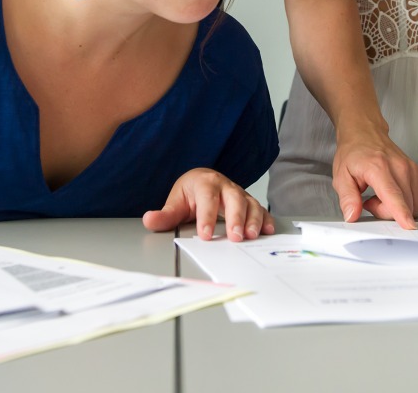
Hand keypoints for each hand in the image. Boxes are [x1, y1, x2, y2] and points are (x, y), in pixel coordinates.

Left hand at [142, 169, 274, 240]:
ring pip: (250, 203)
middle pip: (233, 199)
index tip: (205, 235)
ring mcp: (239, 193)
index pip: (207, 198)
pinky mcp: (249, 202)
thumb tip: (149, 219)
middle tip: (235, 237)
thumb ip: (164, 215)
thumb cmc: (191, 193)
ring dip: (253, 220)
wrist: (203, 180)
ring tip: (252, 236)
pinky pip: (260, 209)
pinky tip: (268, 231)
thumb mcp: (176, 202)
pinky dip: (266, 219)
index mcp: (205, 183)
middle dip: (235, 218)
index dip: (207, 216)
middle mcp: (225, 186)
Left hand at [332, 125, 417, 228]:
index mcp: (378, 167)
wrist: (364, 132)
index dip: (401, 213)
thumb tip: (352, 215)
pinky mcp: (417, 173)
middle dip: (387, 213)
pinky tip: (389, 193)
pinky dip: (403, 202)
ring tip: (379, 195)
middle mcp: (399, 166)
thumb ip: (347, 198)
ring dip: (396, 208)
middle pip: (405, 205)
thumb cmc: (353, 152)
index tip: (409, 226)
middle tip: (369, 201)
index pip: (393, 195)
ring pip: (413, 204)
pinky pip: (415, 199)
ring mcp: (411, 169)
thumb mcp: (341, 176)